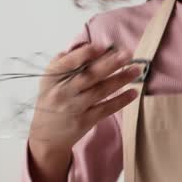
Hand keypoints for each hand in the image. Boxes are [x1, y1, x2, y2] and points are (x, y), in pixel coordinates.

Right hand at [26, 42, 142, 181]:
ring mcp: (74, 108)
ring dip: (120, 79)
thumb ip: (65, 61)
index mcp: (52, 78)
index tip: (104, 46)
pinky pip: (105, 109)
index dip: (86, 54)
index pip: (69, 63)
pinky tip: (133, 92)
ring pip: (100, 91)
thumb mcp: (50, 80)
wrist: (46, 136)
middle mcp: (62, 92)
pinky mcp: (84, 121)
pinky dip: (120, 101)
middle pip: (89, 76)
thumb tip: (87, 45)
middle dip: (110, 64)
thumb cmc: (52, 100)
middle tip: (127, 54)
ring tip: (136, 70)